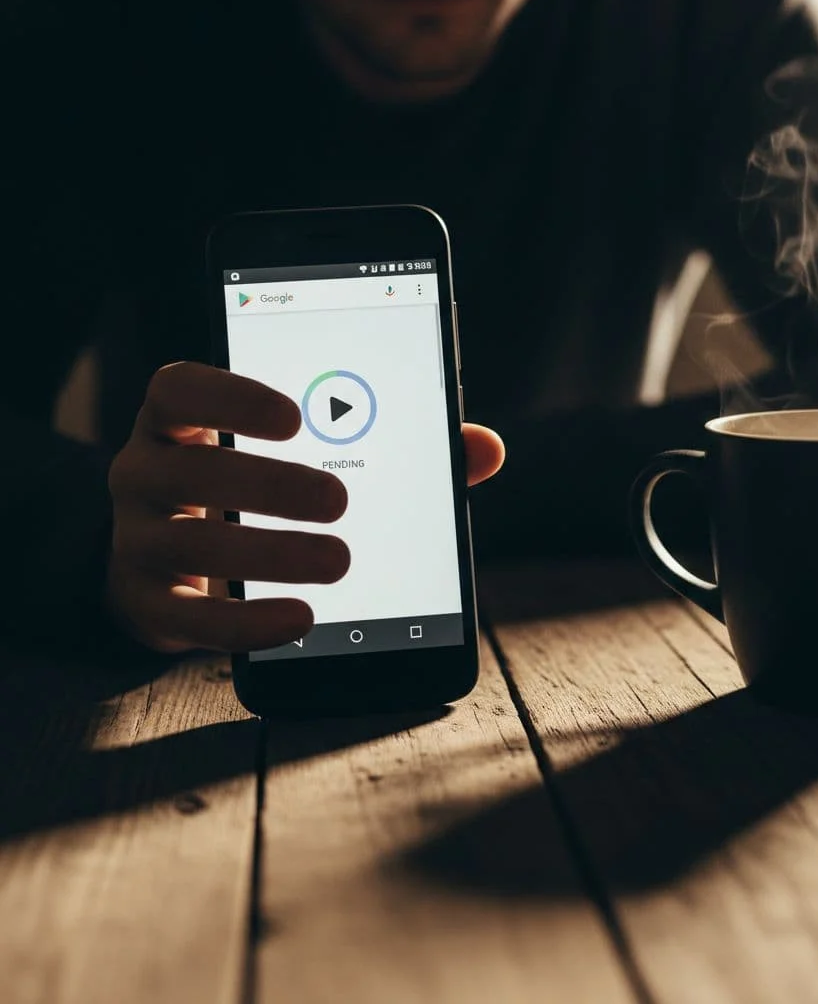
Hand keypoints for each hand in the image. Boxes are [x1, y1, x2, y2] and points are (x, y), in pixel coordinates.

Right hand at [106, 362, 503, 653]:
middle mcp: (144, 471)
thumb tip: (484, 447)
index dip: (232, 397)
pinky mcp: (146, 603)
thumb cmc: (258, 493)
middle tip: (338, 501)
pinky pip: (190, 618)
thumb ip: (396, 443)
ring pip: (191, 546)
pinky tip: (300, 620)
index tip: (292, 415)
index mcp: (179, 420)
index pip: (181, 391)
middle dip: (269, 486)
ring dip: (271, 555)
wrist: (177, 564)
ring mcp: (136, 539)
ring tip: (339, 560)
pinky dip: (246, 623)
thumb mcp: (307, 455)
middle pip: (192, 470)